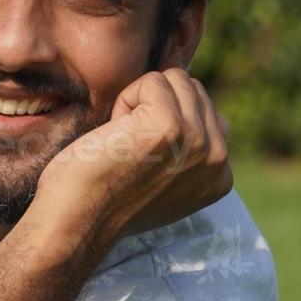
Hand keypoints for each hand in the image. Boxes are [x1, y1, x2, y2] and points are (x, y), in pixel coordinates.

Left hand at [28, 67, 231, 257]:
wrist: (79, 220)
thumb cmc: (107, 198)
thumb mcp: (164, 180)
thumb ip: (187, 149)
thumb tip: (187, 92)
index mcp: (221, 176)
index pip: (209, 114)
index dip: (167, 122)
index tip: (145, 160)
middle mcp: (217, 159)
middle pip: (194, 91)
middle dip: (156, 106)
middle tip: (131, 147)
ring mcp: (197, 141)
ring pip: (176, 80)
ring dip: (141, 101)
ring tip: (125, 139)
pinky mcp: (170, 124)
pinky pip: (153, 81)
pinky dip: (125, 100)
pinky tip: (115, 134)